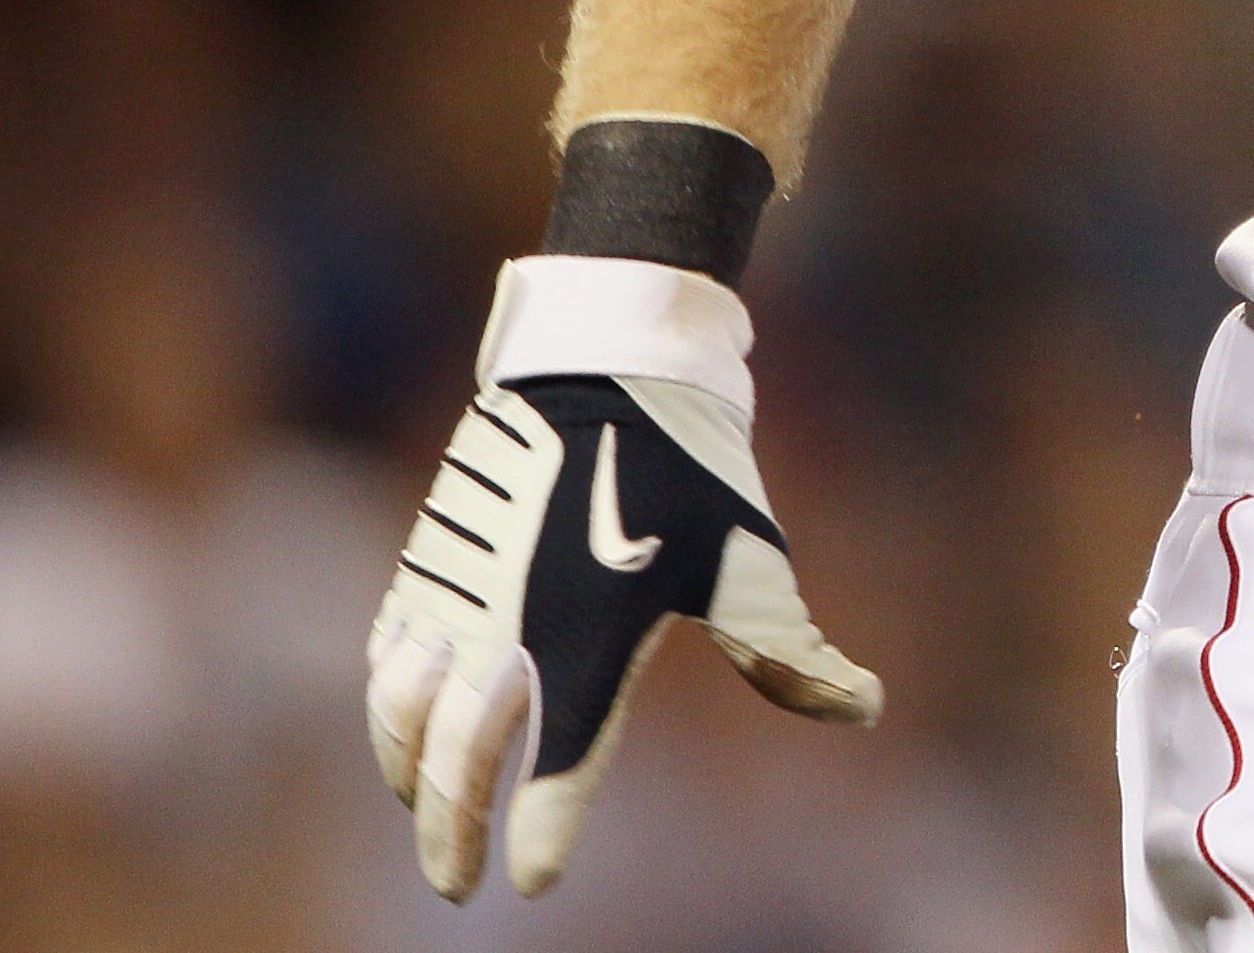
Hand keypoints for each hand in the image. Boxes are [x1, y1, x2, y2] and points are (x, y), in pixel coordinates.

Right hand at [365, 259, 879, 900]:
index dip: (543, 834)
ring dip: (408, 779)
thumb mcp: (751, 563)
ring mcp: (455, 598)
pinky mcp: (428, 562)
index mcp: (585, 648)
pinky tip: (400, 728)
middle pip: (457, 766)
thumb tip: (868, 708)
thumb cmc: (686, 470)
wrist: (606, 365)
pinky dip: (385, 708)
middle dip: (453, 835)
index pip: (554, 774)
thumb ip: (794, 653)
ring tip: (425, 816)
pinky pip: (387, 655)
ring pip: (404, 718)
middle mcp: (505, 636)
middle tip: (459, 887)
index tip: (536, 878)